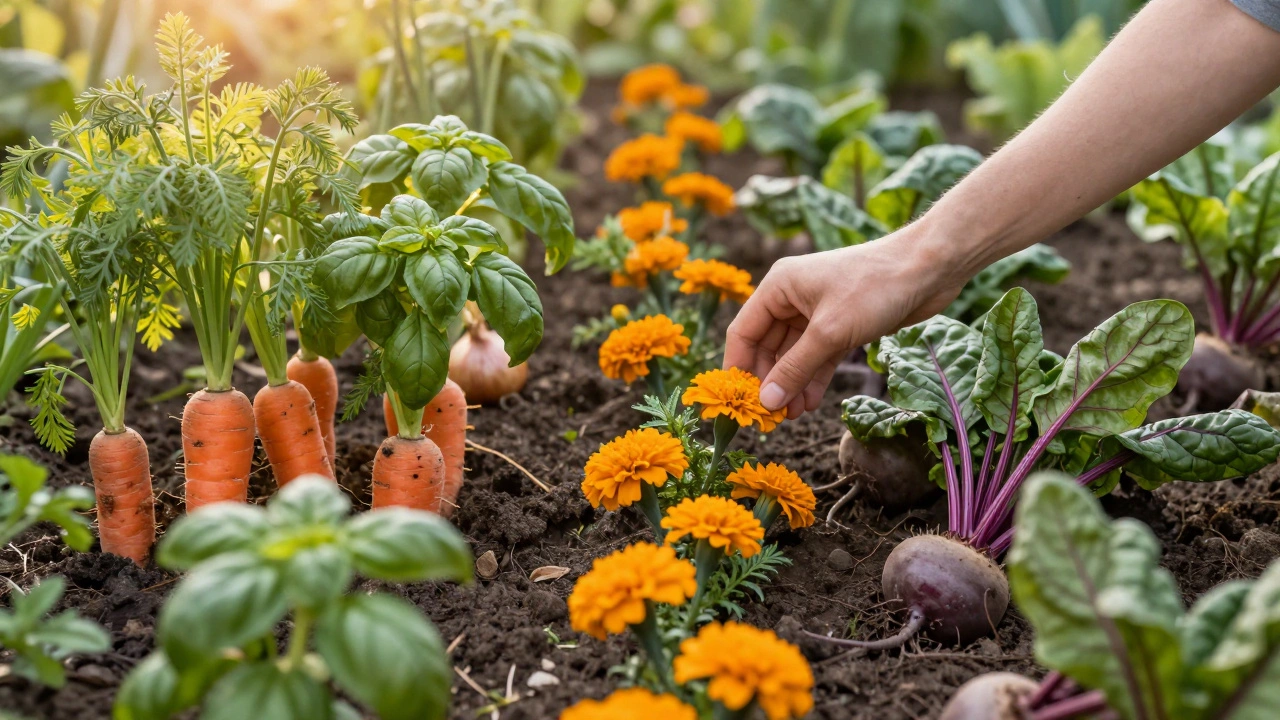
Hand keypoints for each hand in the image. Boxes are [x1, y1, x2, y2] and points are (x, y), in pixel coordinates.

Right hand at [724, 227, 965, 417]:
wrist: (929, 269)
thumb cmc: (874, 287)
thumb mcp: (829, 332)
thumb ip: (795, 368)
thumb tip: (767, 402)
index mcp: (778, 287)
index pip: (743, 332)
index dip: (739, 368)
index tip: (741, 403)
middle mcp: (792, 298)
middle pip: (767, 347)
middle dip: (770, 381)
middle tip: (771, 416)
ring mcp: (816, 312)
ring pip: (793, 355)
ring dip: (792, 384)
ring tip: (792, 416)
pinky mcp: (840, 324)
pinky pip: (817, 356)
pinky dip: (813, 378)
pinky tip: (810, 403)